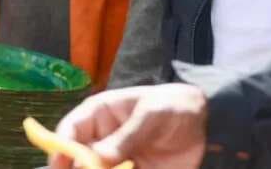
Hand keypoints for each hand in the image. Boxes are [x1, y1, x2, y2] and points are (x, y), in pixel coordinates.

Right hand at [51, 84, 207, 168]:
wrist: (210, 124)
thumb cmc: (174, 107)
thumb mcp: (151, 115)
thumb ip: (128, 136)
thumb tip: (99, 159)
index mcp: (99, 115)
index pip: (70, 131)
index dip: (60, 148)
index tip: (61, 166)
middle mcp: (102, 139)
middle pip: (78, 159)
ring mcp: (116, 160)